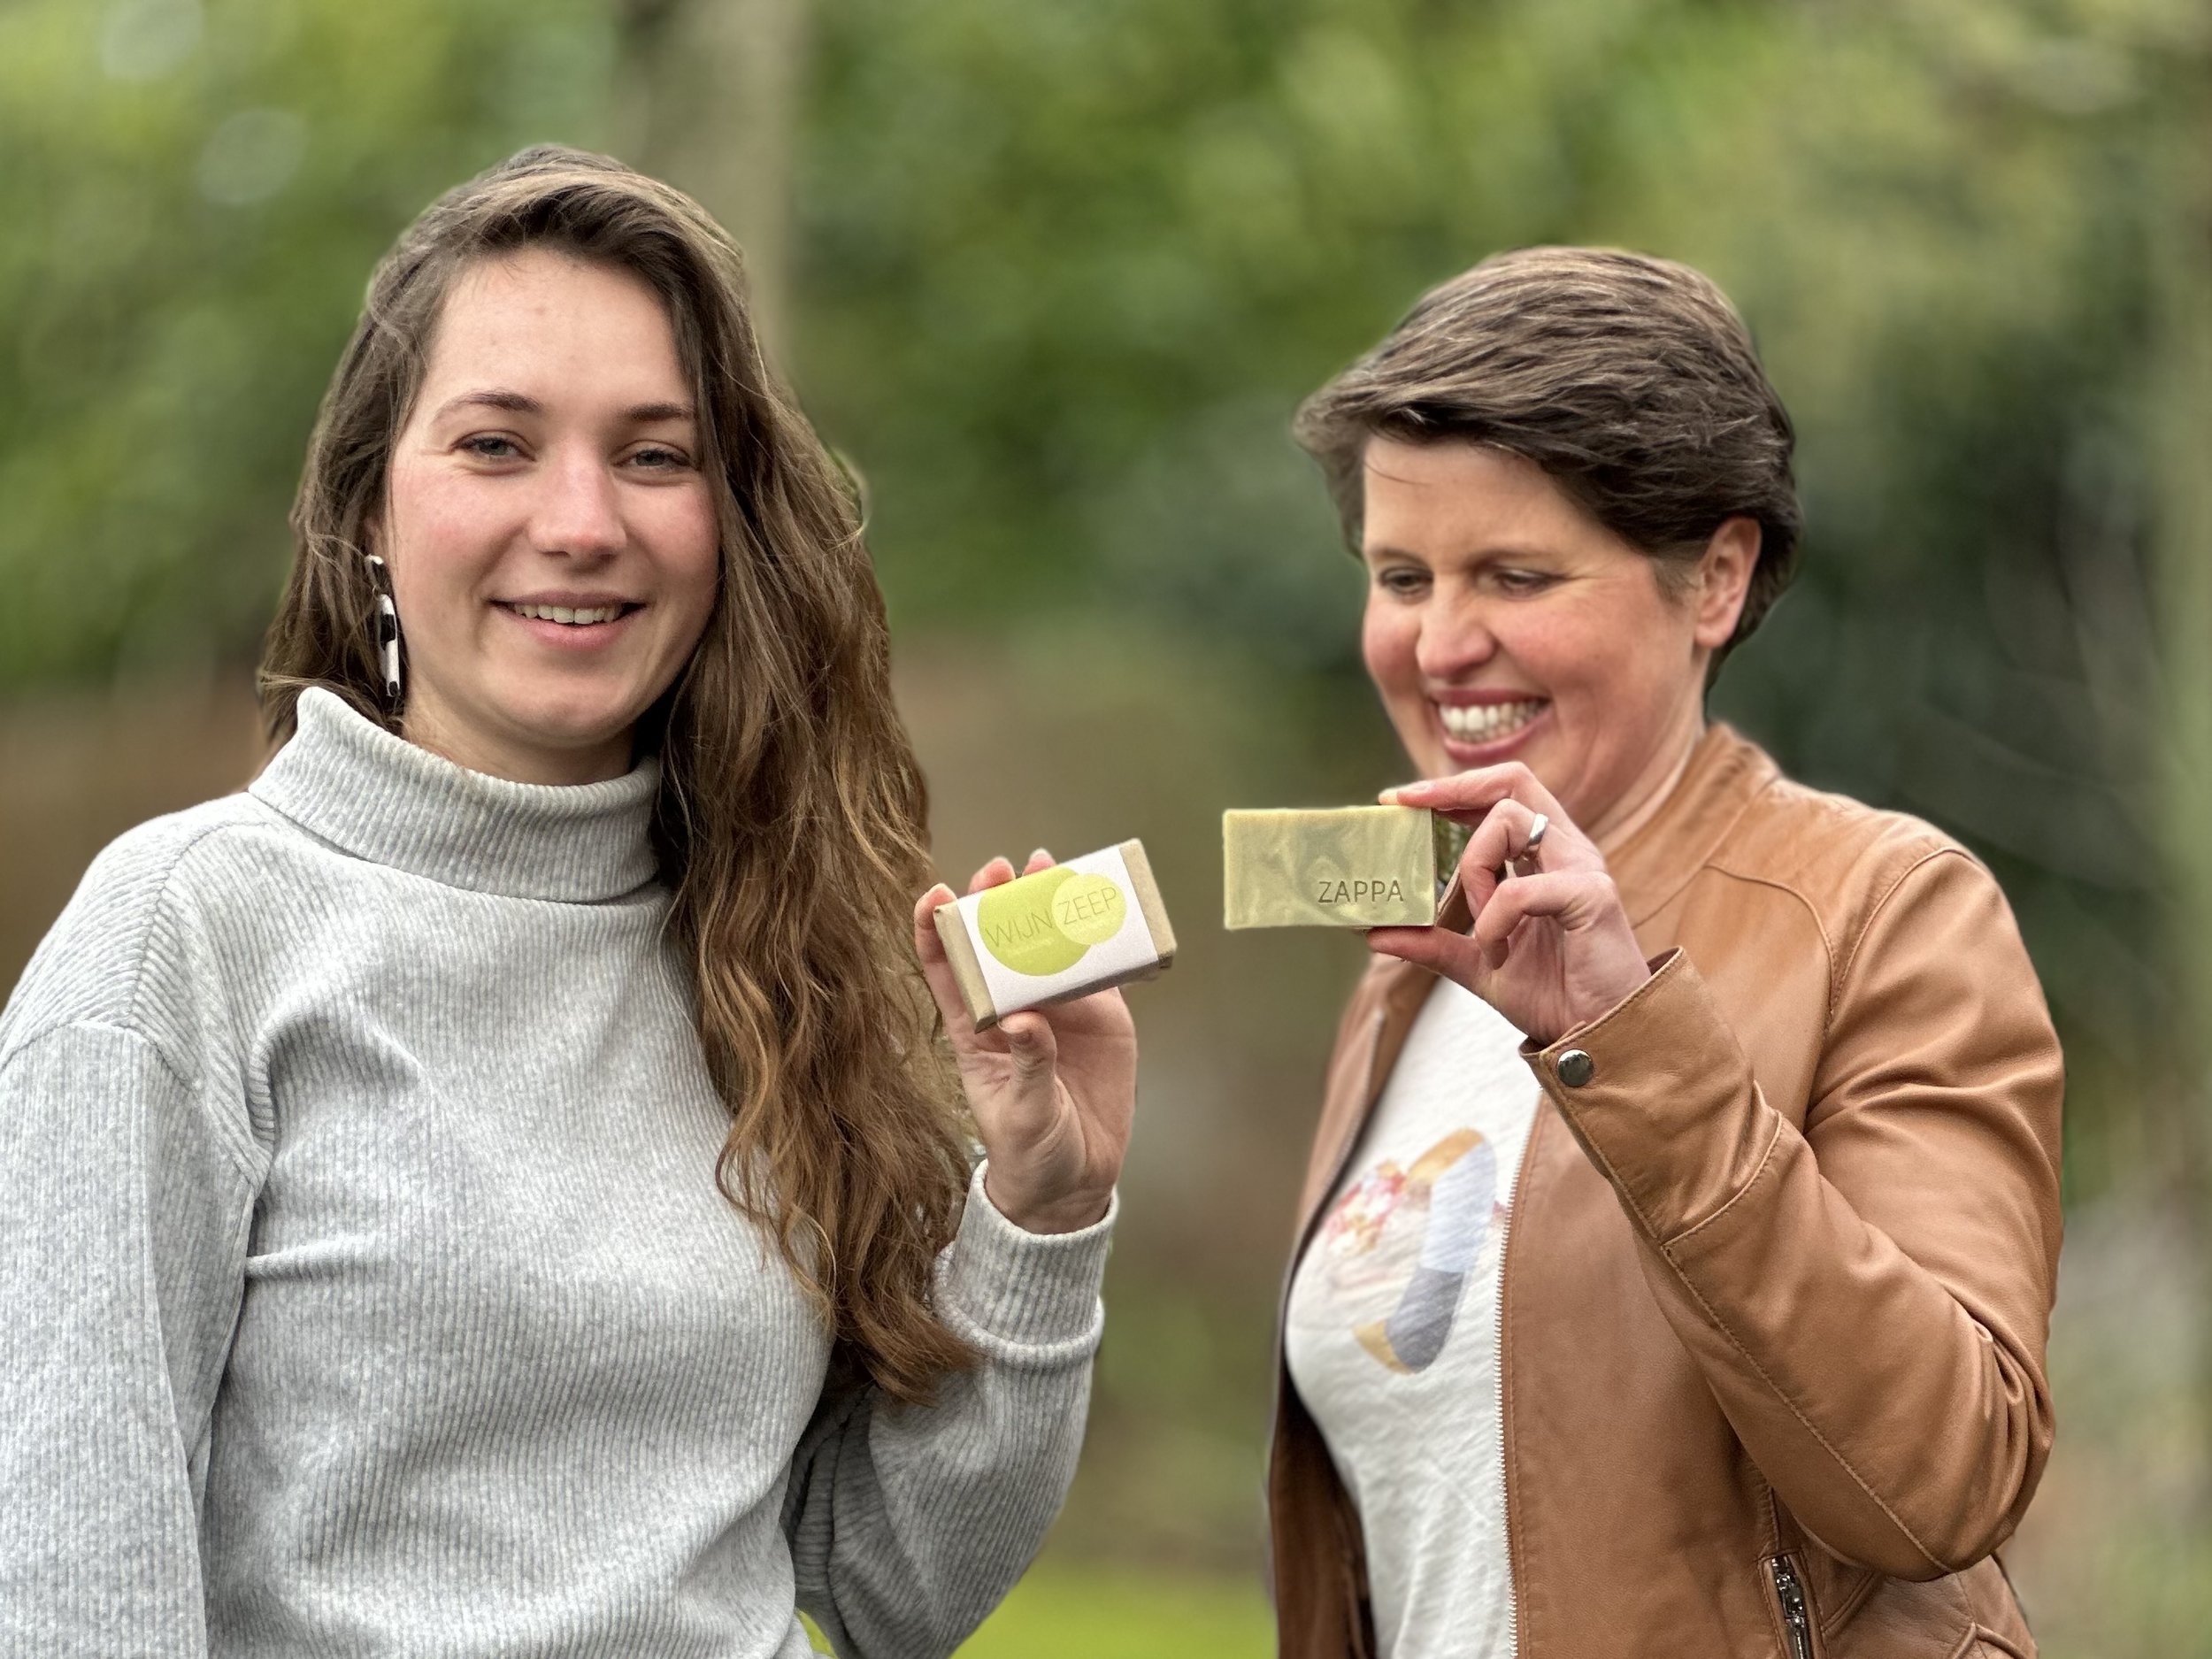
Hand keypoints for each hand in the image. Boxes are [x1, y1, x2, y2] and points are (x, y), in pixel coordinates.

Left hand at [912, 850, 1136, 1233]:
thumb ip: (1028, 1067)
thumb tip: (1027, 1020)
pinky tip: (1097, 907)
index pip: (947, 971)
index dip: (936, 931)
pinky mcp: (1100, 1017)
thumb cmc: (1031, 1151)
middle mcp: (1015, 1008)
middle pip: (998, 944)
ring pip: (1046, 946)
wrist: (1075, 1181)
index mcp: (977, 1030)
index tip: (935, 895)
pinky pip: (1097, 968)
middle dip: (995, 902)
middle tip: (1001, 869)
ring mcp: (1059, 1009)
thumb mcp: (1024, 1115)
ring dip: (1045, 906)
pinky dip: (1097, 937)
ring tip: (1045, 867)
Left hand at [1366, 763, 1649, 1045]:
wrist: (1598, 1036)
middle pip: (1512, 782)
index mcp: (1545, 857)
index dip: (1451, 787)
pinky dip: (1493, 917)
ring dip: (1474, 868)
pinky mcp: (1591, 896)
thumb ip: (1433, 944)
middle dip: (1453, 787)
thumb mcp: (1478, 965)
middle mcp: (1567, 850)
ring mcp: (1582, 868)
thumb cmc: (1554, 994)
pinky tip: (1496, 949)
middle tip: (1407, 805)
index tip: (1398, 799)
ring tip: (1479, 924)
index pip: (1502, 793)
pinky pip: (1520, 888)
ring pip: (1509, 821)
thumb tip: (1375, 934)